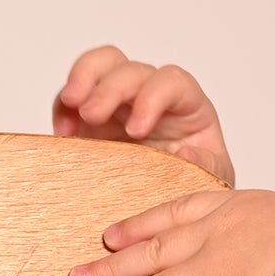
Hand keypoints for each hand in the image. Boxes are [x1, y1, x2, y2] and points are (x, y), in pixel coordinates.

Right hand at [53, 46, 235, 186]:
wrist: (163, 210)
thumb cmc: (193, 185)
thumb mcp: (211, 180)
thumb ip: (207, 167)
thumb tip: (187, 153)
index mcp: (186, 106)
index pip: (171, 82)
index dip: (152, 97)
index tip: (136, 131)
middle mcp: (150, 95)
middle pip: (130, 69)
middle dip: (110, 87)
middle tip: (92, 115)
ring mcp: (118, 104)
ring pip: (100, 65)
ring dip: (82, 78)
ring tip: (70, 103)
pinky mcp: (88, 119)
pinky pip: (71, 98)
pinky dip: (62, 109)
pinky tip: (63, 134)